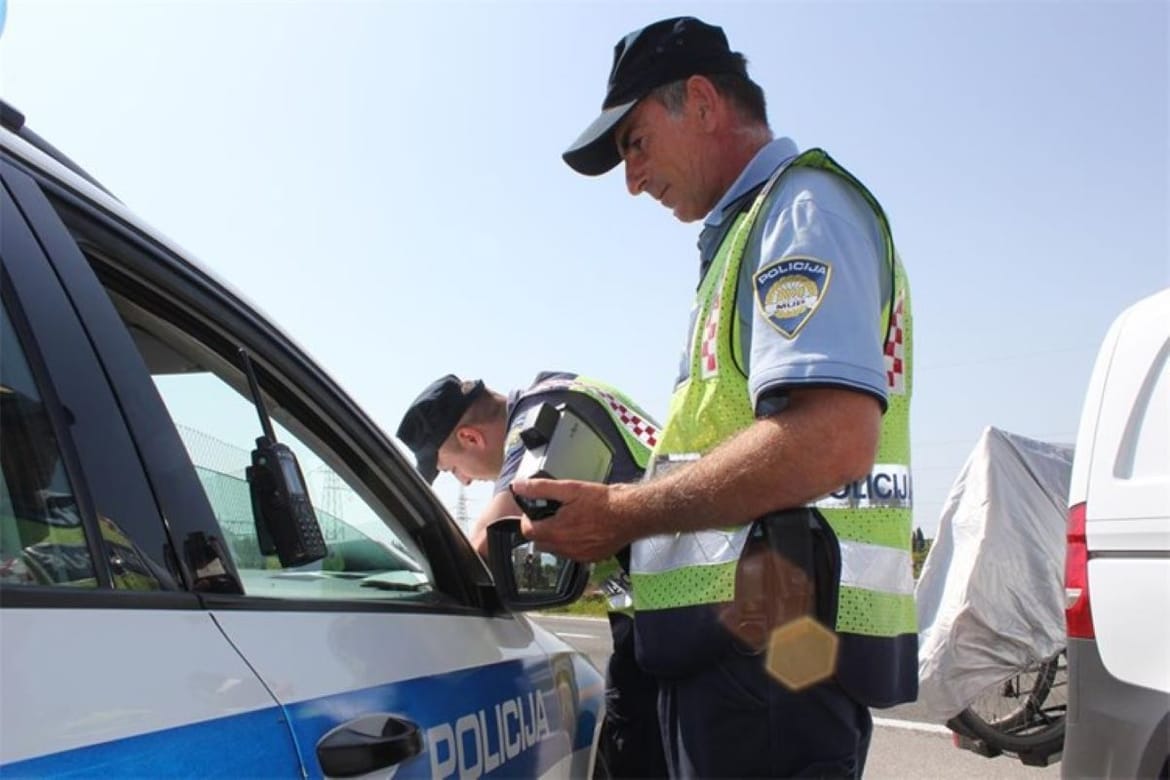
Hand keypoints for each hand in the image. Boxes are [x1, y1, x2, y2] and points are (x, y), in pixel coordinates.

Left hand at [510, 478, 629, 562]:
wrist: (632, 513)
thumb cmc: (605, 502)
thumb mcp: (570, 488)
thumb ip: (541, 488)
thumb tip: (519, 486)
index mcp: (557, 532)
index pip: (528, 531)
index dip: (528, 518)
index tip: (536, 510)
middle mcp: (566, 548)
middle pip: (540, 542)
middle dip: (542, 528)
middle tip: (552, 513)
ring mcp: (580, 555)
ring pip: (557, 549)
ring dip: (557, 536)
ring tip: (569, 519)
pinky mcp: (592, 558)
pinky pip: (574, 554)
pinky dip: (573, 543)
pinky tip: (583, 529)